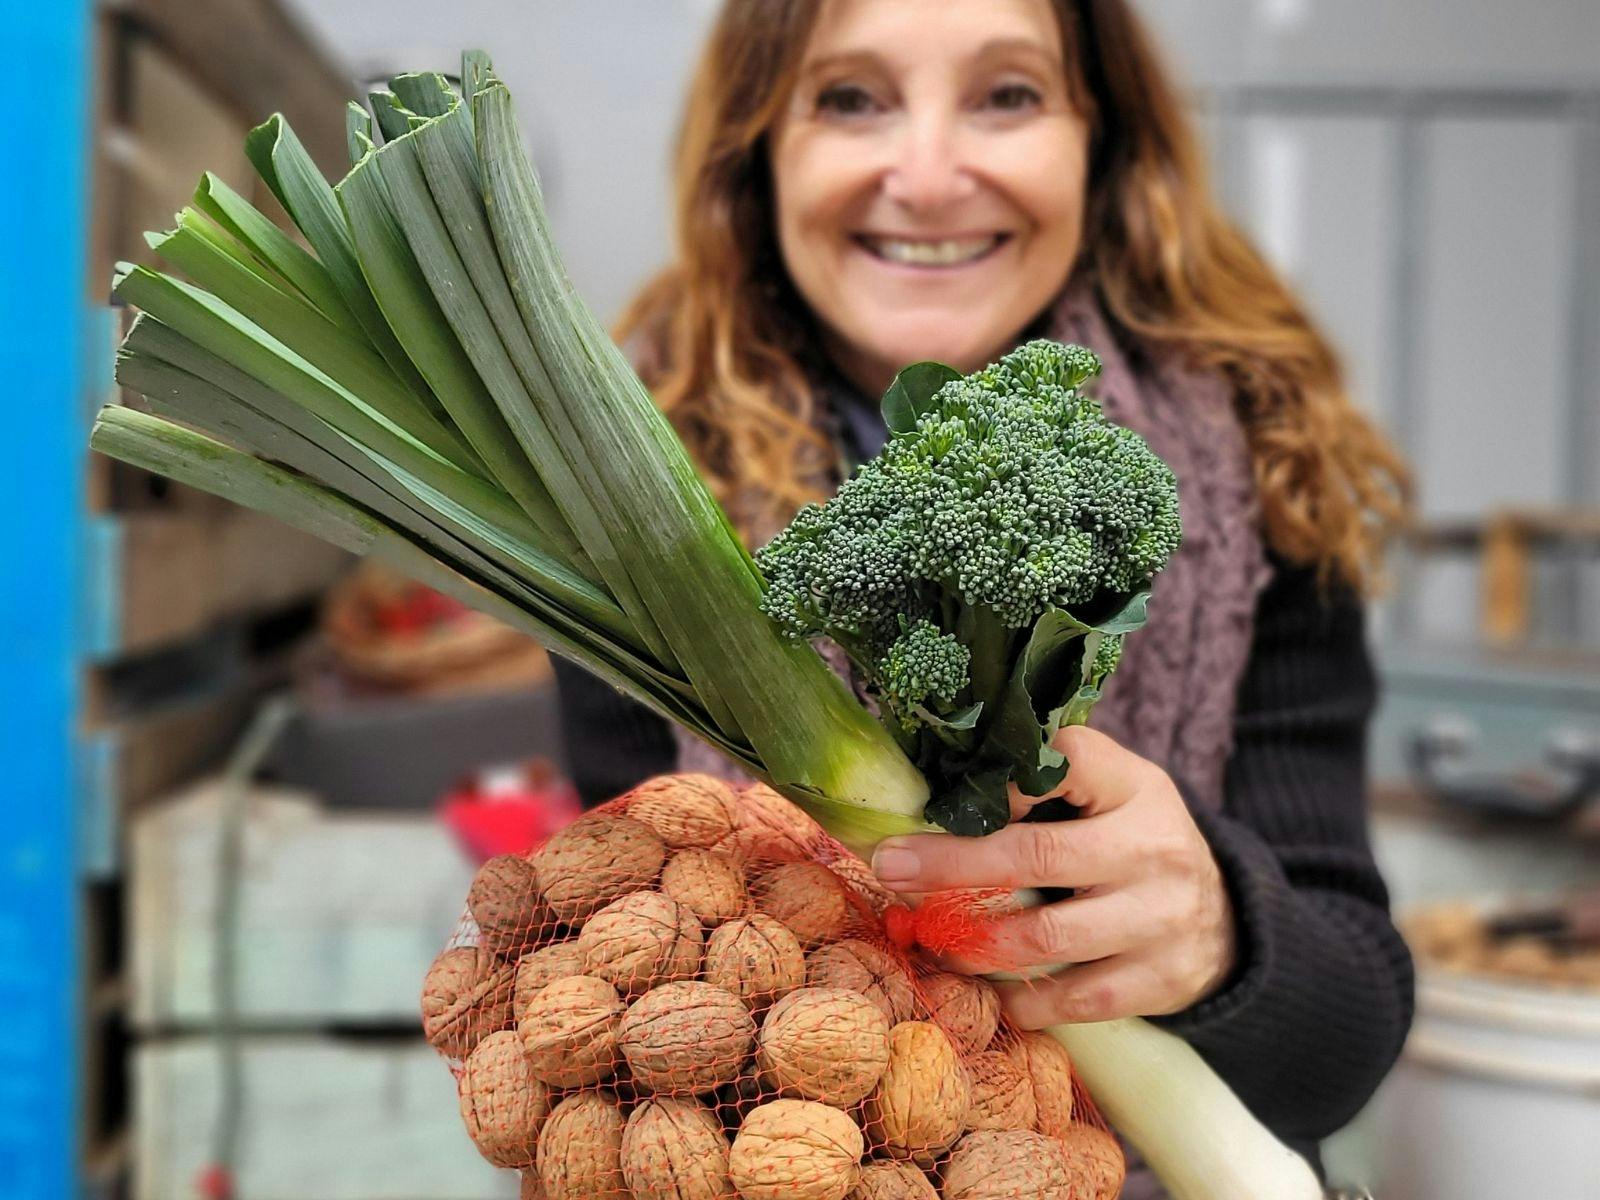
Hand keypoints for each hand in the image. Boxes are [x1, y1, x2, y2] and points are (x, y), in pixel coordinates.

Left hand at [870, 726, 1236, 1026]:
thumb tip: (939, 783)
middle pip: (1037, 855)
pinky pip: (1073, 999)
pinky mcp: (1158, 981)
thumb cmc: (1136, 840)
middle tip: (891, 867)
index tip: (945, 796)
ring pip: (1046, 936)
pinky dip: (1021, 1000)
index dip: (1002, 779)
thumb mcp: (1114, 789)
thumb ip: (1048, 779)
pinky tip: (990, 992)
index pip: (1068, 760)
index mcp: (1136, 787)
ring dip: (972, 940)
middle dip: (952, 865)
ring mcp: (1160, 919)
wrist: (1227, 918)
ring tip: (929, 936)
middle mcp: (1152, 849)